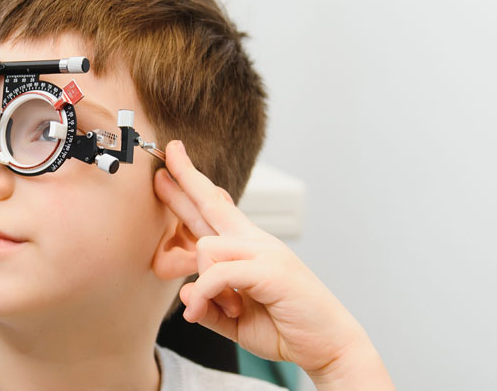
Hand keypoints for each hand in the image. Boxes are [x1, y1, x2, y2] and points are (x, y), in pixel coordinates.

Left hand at [153, 140, 392, 389]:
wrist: (328, 345)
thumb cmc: (286, 327)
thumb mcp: (234, 320)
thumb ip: (207, 305)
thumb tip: (185, 292)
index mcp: (247, 249)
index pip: (215, 210)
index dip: (192, 186)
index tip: (172, 164)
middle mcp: (256, 243)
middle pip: (212, 202)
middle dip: (186, 177)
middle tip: (168, 151)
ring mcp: (265, 252)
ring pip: (206, 247)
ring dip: (205, 285)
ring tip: (231, 310)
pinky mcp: (270, 269)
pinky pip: (217, 273)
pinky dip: (208, 295)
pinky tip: (226, 312)